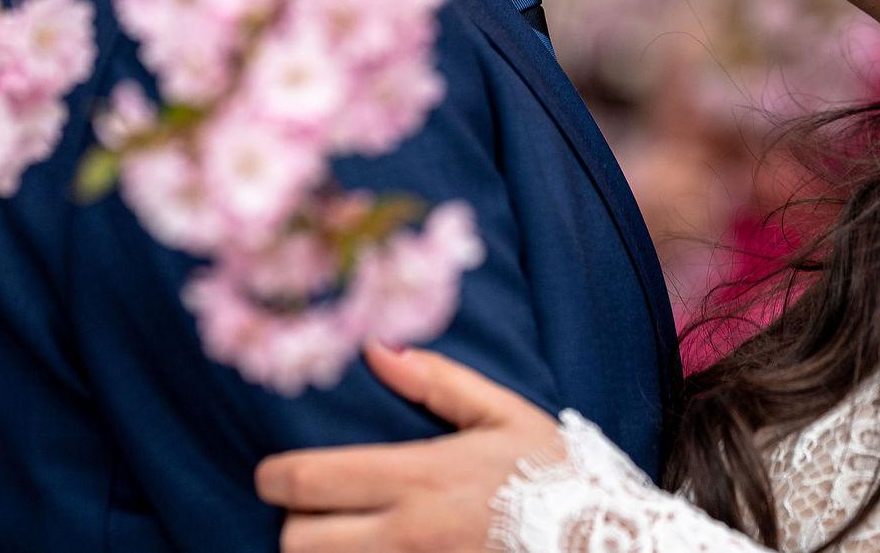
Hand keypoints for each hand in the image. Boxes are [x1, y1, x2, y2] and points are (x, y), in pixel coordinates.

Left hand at [255, 341, 565, 552]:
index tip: (274, 473)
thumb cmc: (554, 477)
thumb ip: (437, 381)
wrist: (607, 543)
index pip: (305, 482)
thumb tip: (375, 347)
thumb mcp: (504, 414)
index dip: (272, 477)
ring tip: (342, 538)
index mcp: (417, 477)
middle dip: (293, 525)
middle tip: (313, 512)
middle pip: (297, 543)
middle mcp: (406, 535)